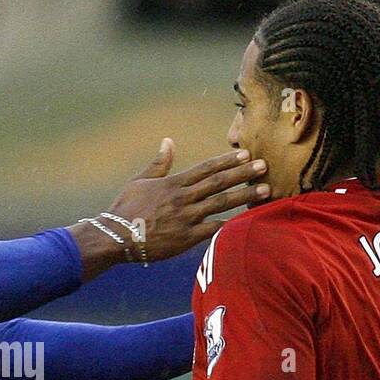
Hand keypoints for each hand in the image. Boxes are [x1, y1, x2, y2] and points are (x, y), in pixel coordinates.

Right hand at [72, 140, 268, 278]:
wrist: (115, 236)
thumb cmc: (125, 208)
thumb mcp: (140, 181)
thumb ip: (159, 163)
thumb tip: (168, 141)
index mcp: (173, 183)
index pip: (206, 168)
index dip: (227, 160)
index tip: (246, 153)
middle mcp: (183, 198)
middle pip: (218, 182)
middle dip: (243, 173)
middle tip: (264, 166)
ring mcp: (186, 218)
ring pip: (221, 203)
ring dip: (244, 195)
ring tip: (264, 189)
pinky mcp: (186, 237)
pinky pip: (213, 229)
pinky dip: (230, 224)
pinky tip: (247, 220)